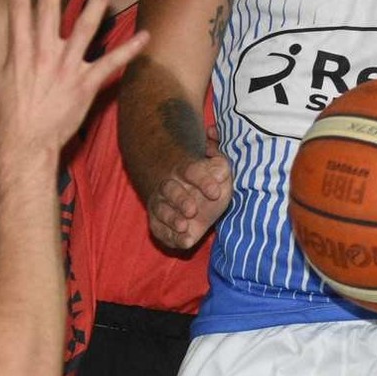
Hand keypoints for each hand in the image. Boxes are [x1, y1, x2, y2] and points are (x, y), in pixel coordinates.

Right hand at [0, 0, 148, 152]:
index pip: (20, 11)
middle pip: (50, 8)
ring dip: (99, 0)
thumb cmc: (3, 119)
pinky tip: (145, 35)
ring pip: (86, 26)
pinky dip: (129, 50)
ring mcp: (67, 67)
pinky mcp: (86, 84)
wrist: (25, 146)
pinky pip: (111, 63)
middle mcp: (44, 53)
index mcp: (20, 52)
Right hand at [148, 123, 232, 250]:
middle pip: (171, 190)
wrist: (185, 191)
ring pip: (161, 209)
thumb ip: (218, 156)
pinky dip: (168, 235)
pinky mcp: (157, 221)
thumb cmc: (206, 179)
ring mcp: (161, 203)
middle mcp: (170, 185)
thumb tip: (214, 135)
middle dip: (181, 200)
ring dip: (171, 218)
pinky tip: (182, 241)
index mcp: (186, 169)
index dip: (203, 181)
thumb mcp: (217, 165)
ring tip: (184, 226)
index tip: (215, 193)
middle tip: (192, 210)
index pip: (193, 171)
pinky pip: (158, 228)